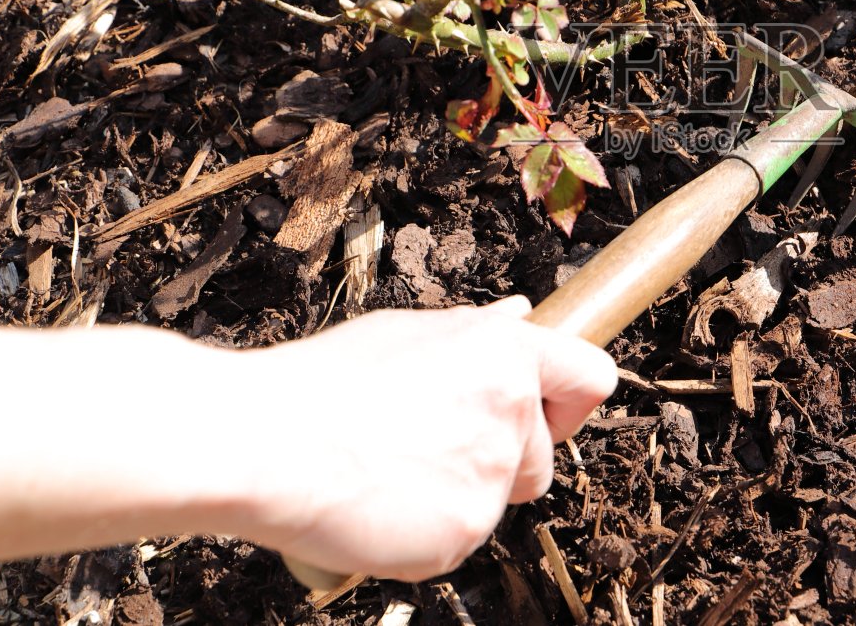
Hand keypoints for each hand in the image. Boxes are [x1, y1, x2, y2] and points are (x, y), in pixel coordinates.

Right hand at [227, 297, 616, 581]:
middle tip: (428, 450)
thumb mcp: (407, 334)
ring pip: (498, 501)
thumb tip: (521, 315)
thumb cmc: (324, 384)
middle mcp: (511, 408)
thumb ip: (476, 335)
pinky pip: (460, 540)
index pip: (591, 377)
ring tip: (391, 471)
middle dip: (502, 463)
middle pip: (542, 457)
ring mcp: (492, 474)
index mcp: (503, 351)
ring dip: (459, 496)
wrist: (264, 443)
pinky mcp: (465, 531)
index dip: (568, 403)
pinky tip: (379, 504)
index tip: (541, 415)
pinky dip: (426, 534)